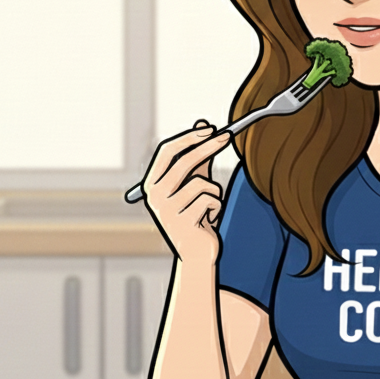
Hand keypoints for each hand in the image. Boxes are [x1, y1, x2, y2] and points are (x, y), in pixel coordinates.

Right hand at [142, 120, 230, 262]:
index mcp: (152, 184)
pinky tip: (209, 219)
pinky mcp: (183, 222)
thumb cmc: (196, 215)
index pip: (167, 151)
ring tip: (210, 206)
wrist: (196, 253)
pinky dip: (216, 207)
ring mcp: (167, 210)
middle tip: (227, 136)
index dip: (189, 137)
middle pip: (183, 161)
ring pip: (201, 182)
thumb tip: (203, 125)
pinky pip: (210, 200)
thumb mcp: (195, 183)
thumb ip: (198, 156)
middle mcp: (155, 196)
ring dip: (214, 191)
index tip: (210, 128)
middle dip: (208, 146)